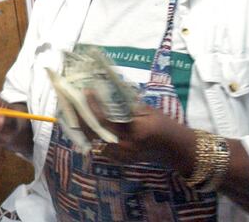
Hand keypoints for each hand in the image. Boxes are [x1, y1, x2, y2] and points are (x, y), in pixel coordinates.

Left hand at [77, 92, 194, 171]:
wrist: (175, 150)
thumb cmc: (164, 125)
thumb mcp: (147, 110)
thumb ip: (126, 103)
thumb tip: (106, 87)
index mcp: (134, 133)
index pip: (105, 120)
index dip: (93, 106)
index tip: (87, 91)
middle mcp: (124, 148)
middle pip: (94, 133)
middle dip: (81, 116)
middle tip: (73, 100)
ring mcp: (120, 156)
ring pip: (93, 141)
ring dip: (83, 125)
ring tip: (75, 109)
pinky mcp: (118, 160)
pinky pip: (99, 147)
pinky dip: (91, 134)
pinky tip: (85, 122)